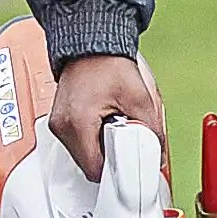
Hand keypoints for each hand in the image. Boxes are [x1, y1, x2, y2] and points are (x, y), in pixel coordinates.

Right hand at [45, 49, 165, 184]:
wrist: (92, 44)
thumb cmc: (109, 63)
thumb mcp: (140, 98)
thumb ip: (152, 131)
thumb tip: (158, 155)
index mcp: (78, 123)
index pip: (95, 170)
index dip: (117, 172)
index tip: (130, 169)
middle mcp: (62, 127)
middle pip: (89, 165)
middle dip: (111, 158)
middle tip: (125, 138)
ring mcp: (58, 125)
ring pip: (83, 157)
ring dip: (101, 149)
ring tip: (113, 125)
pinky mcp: (60, 122)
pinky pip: (78, 144)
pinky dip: (93, 140)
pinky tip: (104, 123)